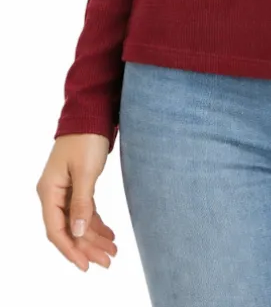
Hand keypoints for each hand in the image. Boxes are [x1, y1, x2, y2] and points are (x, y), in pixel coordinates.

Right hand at [36, 134, 117, 270]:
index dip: (71, 250)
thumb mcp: (86, 172)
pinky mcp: (77, 185)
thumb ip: (82, 203)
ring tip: (113, 251)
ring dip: (94, 237)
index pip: (56, 230)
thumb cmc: (86, 139)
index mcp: (49, 192)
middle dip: (87, 247)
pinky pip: (84, 210)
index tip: (87, 265)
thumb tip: (77, 232)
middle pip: (68, 229)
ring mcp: (65, 190)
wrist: (91, 114)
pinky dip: (96, 222)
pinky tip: (109, 233)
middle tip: (108, 260)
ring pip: (77, 221)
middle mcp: (53, 194)